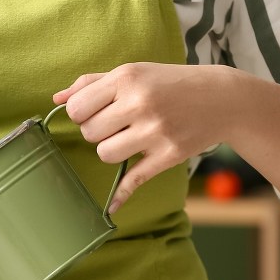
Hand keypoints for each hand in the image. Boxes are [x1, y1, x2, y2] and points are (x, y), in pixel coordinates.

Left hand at [53, 62, 234, 212]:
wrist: (222, 98)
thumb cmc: (169, 83)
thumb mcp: (133, 72)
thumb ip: (92, 83)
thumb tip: (57, 98)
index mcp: (127, 78)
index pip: (78, 108)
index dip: (80, 113)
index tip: (94, 112)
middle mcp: (140, 103)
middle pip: (89, 133)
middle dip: (96, 132)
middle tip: (115, 125)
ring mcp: (155, 131)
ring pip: (105, 154)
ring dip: (110, 151)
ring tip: (127, 140)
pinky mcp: (168, 155)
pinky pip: (133, 180)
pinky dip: (119, 196)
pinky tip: (110, 207)